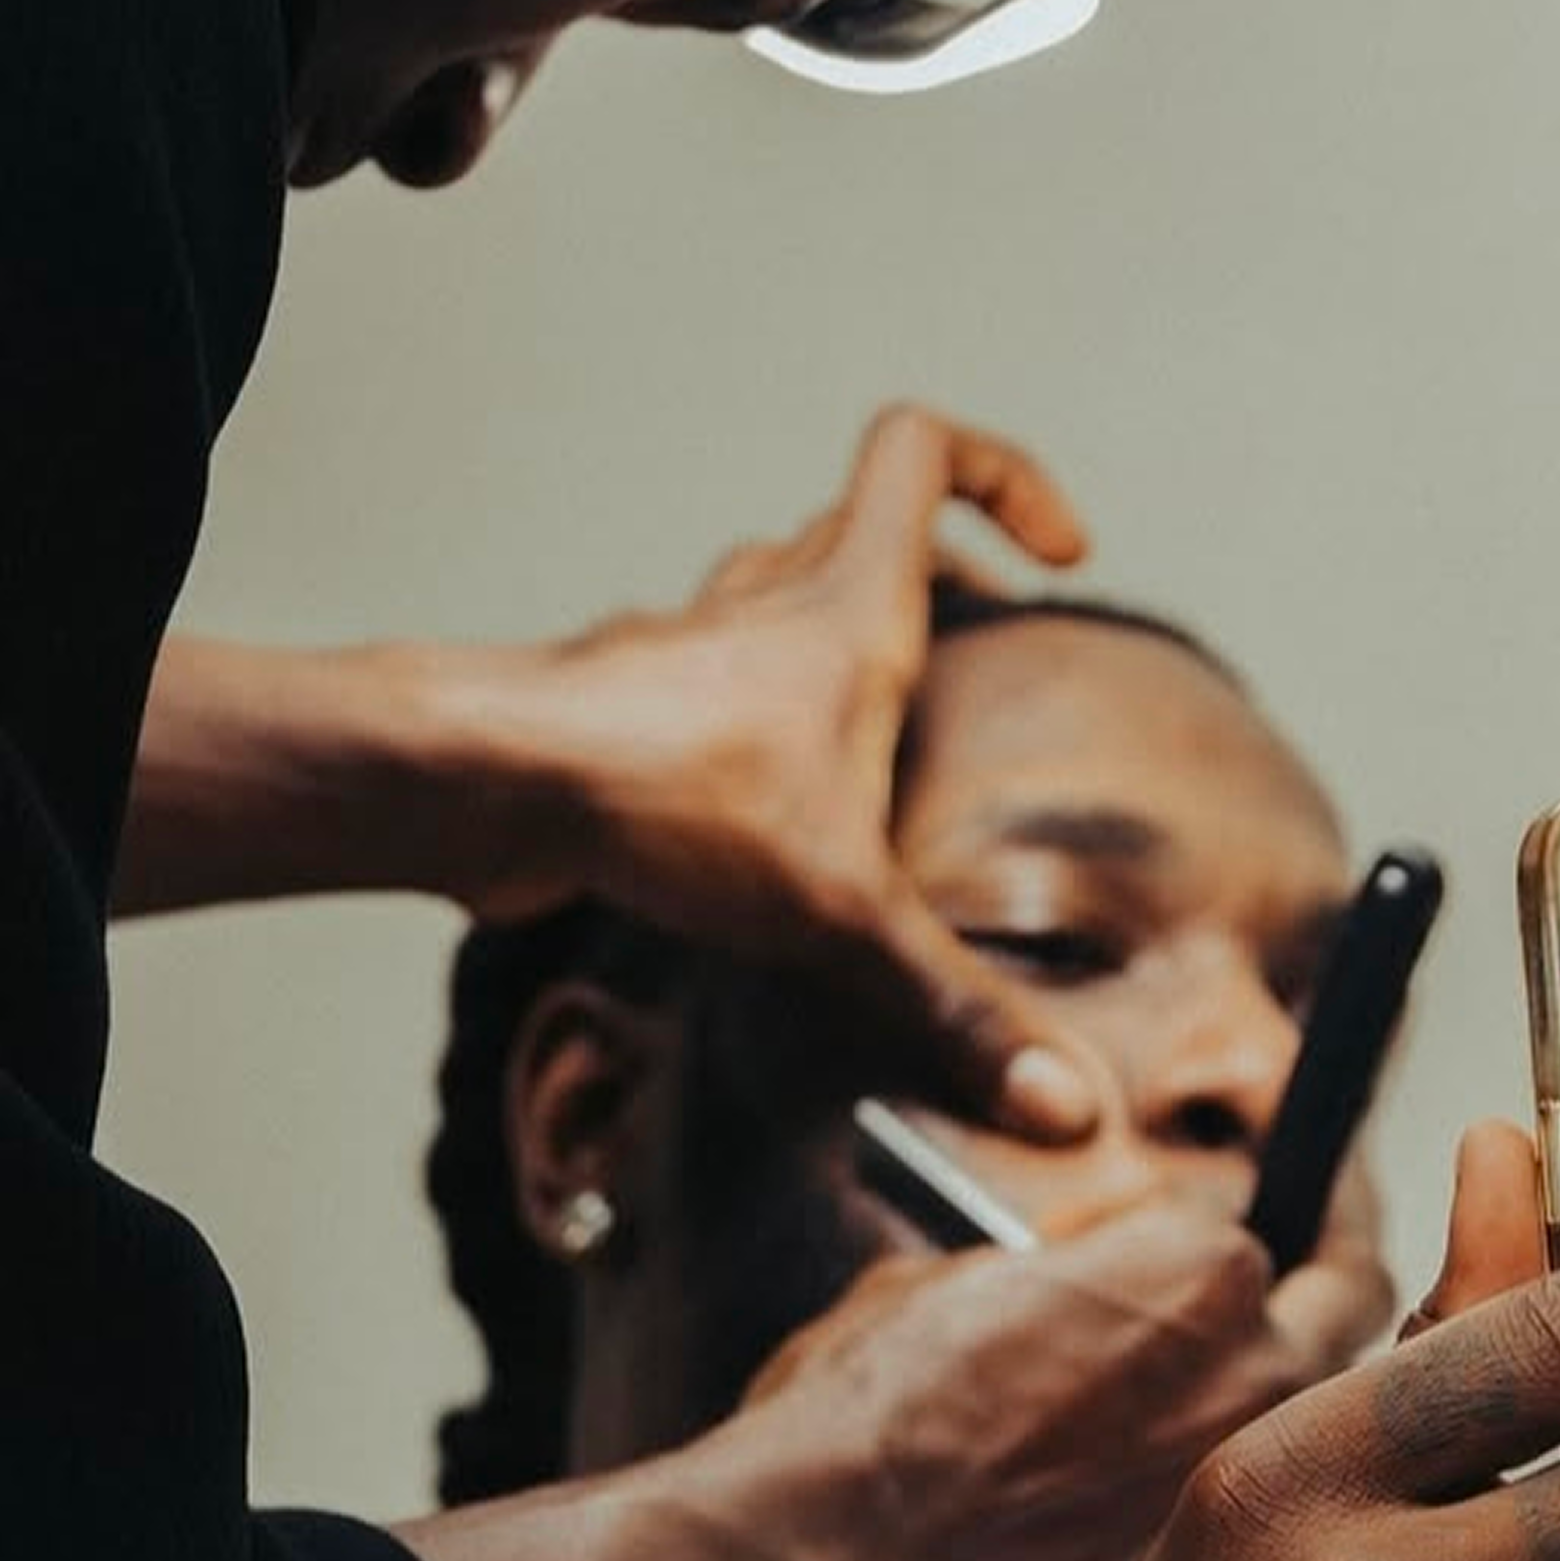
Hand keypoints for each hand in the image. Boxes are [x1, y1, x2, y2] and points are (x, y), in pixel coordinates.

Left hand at [477, 405, 1101, 1140]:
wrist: (489, 787)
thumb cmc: (668, 801)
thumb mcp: (844, 914)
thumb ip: (953, 1007)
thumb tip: (1070, 1107)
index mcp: (845, 609)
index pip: (922, 453)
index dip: (1004, 476)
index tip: (1059, 558)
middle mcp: (765, 609)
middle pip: (859, 531)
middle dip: (935, 584)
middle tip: (979, 657)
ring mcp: (685, 656)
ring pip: (770, 599)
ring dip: (828, 644)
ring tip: (877, 738)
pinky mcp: (623, 717)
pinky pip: (703, 689)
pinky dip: (746, 724)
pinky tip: (757, 816)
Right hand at [681, 1197, 1377, 1560]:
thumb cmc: (866, 1414)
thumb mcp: (955, 1281)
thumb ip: (1059, 1277)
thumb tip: (1074, 1290)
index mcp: (1201, 1270)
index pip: (1292, 1221)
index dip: (1269, 1223)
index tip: (1266, 1222)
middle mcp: (1256, 1377)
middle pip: (1347, 1318)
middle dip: (1319, 1294)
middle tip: (1284, 1291)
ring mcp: (1243, 1495)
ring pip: (1316, 1428)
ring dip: (1278, 1403)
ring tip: (1196, 1405)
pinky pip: (1245, 1516)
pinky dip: (1220, 1499)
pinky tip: (1133, 1500)